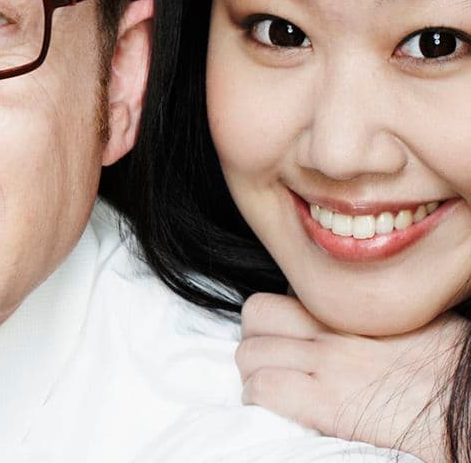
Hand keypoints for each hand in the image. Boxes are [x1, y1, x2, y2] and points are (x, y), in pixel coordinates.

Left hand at [237, 292, 468, 462]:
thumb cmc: (456, 371)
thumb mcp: (425, 325)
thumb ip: (383, 319)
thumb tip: (372, 326)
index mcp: (359, 309)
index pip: (292, 292)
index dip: (287, 316)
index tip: (296, 335)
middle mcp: (336, 330)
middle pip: (258, 314)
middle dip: (256, 338)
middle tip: (274, 360)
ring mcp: (327, 364)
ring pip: (250, 352)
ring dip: (253, 371)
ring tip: (273, 386)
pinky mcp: (326, 402)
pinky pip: (263, 388)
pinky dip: (259, 399)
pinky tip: (278, 408)